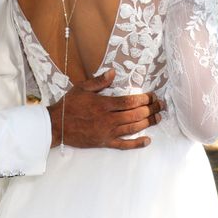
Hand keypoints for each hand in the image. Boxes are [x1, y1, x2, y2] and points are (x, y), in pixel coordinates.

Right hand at [47, 69, 162, 149]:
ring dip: (148, 123)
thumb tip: (113, 72)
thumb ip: (98, 81)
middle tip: (161, 105)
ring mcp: (107, 132)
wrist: (56, 125)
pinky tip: (147, 140)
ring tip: (158, 118)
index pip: (129, 102)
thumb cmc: (69, 105)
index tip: (152, 96)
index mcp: (103, 104)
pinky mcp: (104, 142)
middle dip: (150, 109)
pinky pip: (124, 145)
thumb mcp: (81, 88)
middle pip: (134, 115)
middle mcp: (107, 119)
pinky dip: (137, 143)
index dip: (143, 99)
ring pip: (132, 128)